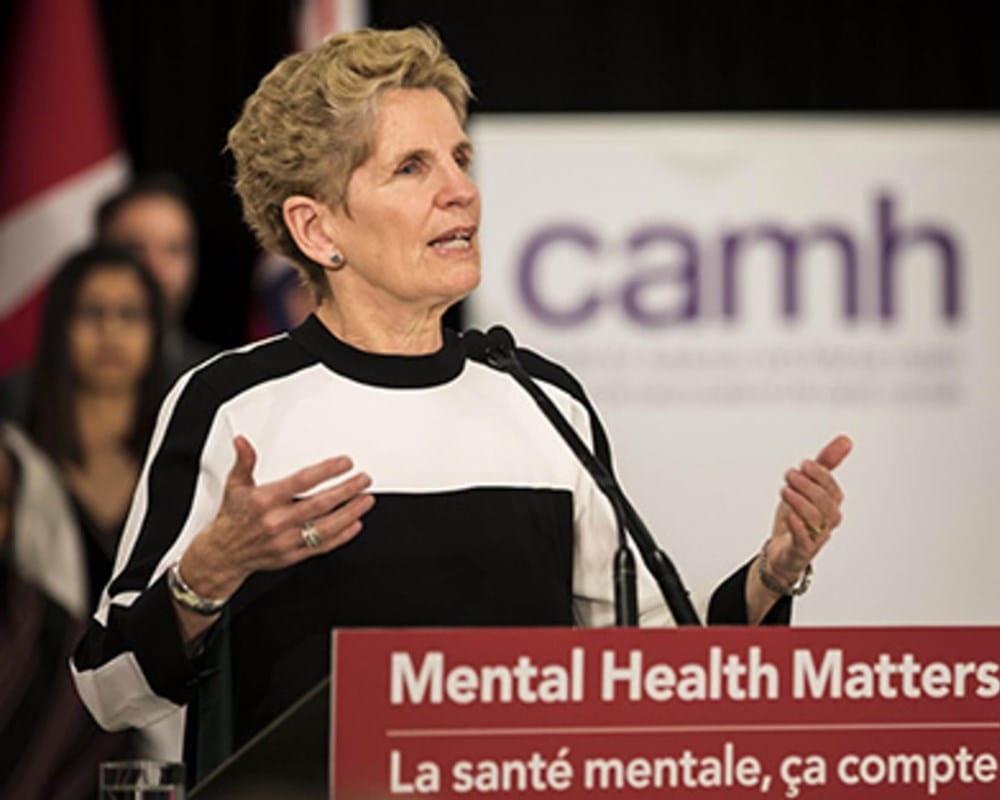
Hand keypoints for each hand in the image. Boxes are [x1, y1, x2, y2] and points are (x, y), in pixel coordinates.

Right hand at [180, 436, 374, 600]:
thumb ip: (244, 461)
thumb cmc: (233, 518)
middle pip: (320, 504)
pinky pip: (322, 546)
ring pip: (326, 527)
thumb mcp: (235, 485)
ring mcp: (287, 540)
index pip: (302, 481)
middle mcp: (278, 521)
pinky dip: (342, 536)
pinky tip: (355, 524)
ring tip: (366, 500)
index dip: (327, 470)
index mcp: (265, 500)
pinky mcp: (293, 555)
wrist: (223, 554)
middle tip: (363, 480)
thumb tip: (243, 442)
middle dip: (347, 490)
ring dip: (350, 513)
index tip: (345, 463)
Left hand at [764, 435, 851, 587]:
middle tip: (789, 474)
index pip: (832, 488)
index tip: (804, 464)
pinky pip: (804, 540)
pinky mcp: (801, 550)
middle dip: (807, 485)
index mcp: (831, 505)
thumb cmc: (797, 516)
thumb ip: (825, 464)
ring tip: (784, 490)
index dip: (820, 475)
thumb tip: (846, 440)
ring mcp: (815, 537)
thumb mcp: (807, 486)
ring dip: (798, 501)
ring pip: (814, 519)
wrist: (782, 551)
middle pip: (824, 502)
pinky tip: (789, 515)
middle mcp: (827, 522)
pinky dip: (797, 526)